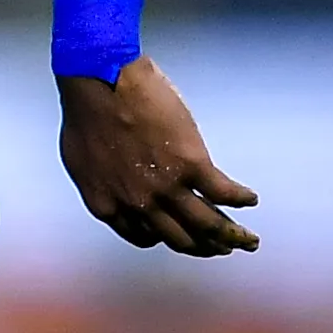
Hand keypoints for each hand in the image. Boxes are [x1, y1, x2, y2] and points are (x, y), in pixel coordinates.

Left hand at [58, 59, 257, 255]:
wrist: (101, 82)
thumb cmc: (85, 114)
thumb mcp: (82, 164)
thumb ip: (103, 185)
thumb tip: (117, 191)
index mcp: (109, 207)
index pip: (144, 237)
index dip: (165, 238)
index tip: (179, 234)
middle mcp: (140, 206)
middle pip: (181, 240)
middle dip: (205, 248)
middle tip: (222, 249)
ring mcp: (167, 188)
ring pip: (207, 225)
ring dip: (232, 236)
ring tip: (247, 239)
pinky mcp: (192, 164)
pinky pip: (223, 193)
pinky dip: (241, 199)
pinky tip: (250, 199)